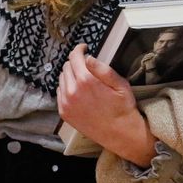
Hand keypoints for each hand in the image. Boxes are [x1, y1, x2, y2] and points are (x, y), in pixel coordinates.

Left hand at [57, 43, 154, 164]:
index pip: (74, 57)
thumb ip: (102, 68)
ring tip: (83, 79)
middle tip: (86, 65)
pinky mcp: (64, 112)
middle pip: (66, 67)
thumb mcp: (120, 84)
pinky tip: (78, 92)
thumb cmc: (122, 108)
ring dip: (70, 75)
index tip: (84, 48)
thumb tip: (87, 57)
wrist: (120, 134)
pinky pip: (60, 93)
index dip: (79, 50)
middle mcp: (72, 91)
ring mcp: (66, 103)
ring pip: (61, 79)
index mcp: (86, 81)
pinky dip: (66, 88)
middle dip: (76, 62)